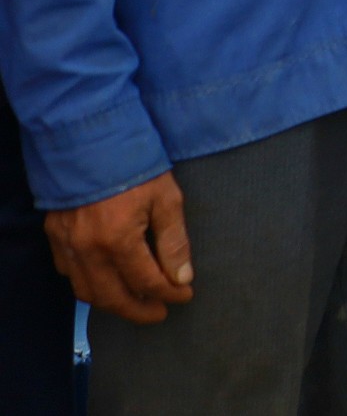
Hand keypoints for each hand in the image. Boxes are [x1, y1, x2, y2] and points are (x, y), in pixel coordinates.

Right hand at [46, 171, 192, 323]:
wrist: (91, 139)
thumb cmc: (135, 165)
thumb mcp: (166, 197)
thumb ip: (174, 241)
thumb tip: (182, 278)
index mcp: (118, 241)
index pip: (147, 282)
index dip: (169, 293)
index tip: (185, 295)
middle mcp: (87, 250)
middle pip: (113, 297)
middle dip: (139, 311)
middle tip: (160, 314)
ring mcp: (66, 245)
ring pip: (87, 292)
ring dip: (112, 302)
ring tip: (136, 303)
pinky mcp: (55, 236)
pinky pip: (70, 274)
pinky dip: (89, 284)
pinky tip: (106, 282)